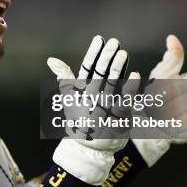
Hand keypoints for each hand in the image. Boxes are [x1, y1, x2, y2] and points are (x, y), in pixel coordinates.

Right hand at [48, 36, 140, 183]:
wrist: (89, 147)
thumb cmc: (80, 118)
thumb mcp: (70, 97)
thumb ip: (64, 76)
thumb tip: (51, 59)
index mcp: (82, 90)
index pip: (87, 68)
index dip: (93, 53)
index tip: (99, 39)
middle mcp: (92, 97)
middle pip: (100, 74)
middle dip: (107, 57)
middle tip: (114, 42)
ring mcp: (104, 107)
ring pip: (112, 85)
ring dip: (118, 69)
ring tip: (123, 53)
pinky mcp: (118, 117)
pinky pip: (124, 101)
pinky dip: (129, 88)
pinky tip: (136, 75)